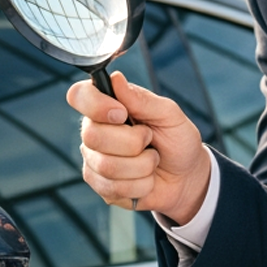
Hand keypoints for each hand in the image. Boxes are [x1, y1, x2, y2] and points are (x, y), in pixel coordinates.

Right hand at [67, 71, 210, 223]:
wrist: (186, 176)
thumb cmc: (177, 140)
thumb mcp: (169, 114)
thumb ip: (141, 99)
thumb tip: (116, 78)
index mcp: (108, 105)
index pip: (79, 96)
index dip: (96, 105)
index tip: (121, 114)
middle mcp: (95, 130)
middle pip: (93, 136)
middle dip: (133, 142)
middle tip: (149, 140)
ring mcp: (94, 159)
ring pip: (107, 166)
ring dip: (142, 166)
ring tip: (151, 161)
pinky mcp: (100, 185)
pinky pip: (113, 188)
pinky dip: (140, 185)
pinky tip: (146, 179)